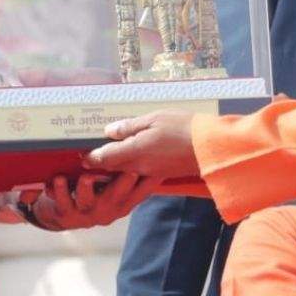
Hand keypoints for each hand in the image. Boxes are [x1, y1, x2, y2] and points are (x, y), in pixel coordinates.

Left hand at [22, 172, 160, 230]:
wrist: (62, 215)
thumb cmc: (91, 194)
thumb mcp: (111, 187)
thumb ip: (124, 173)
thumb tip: (139, 144)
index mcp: (122, 203)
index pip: (140, 192)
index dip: (149, 181)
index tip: (155, 167)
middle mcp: (107, 210)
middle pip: (117, 197)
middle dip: (123, 184)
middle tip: (128, 170)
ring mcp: (87, 213)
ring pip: (88, 202)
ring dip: (86, 189)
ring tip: (86, 178)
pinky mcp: (66, 214)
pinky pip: (62, 203)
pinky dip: (59, 191)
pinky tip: (58, 179)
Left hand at [82, 110, 199, 177]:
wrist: (212, 148)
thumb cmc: (183, 128)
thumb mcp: (154, 119)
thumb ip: (130, 127)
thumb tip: (109, 132)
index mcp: (134, 152)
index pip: (104, 158)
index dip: (91, 157)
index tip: (83, 153)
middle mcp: (139, 167)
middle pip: (112, 168)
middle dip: (100, 163)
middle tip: (91, 154)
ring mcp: (152, 173)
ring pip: (125, 173)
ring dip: (115, 167)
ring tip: (109, 156)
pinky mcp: (162, 175)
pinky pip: (140, 175)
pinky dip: (131, 170)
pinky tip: (132, 161)